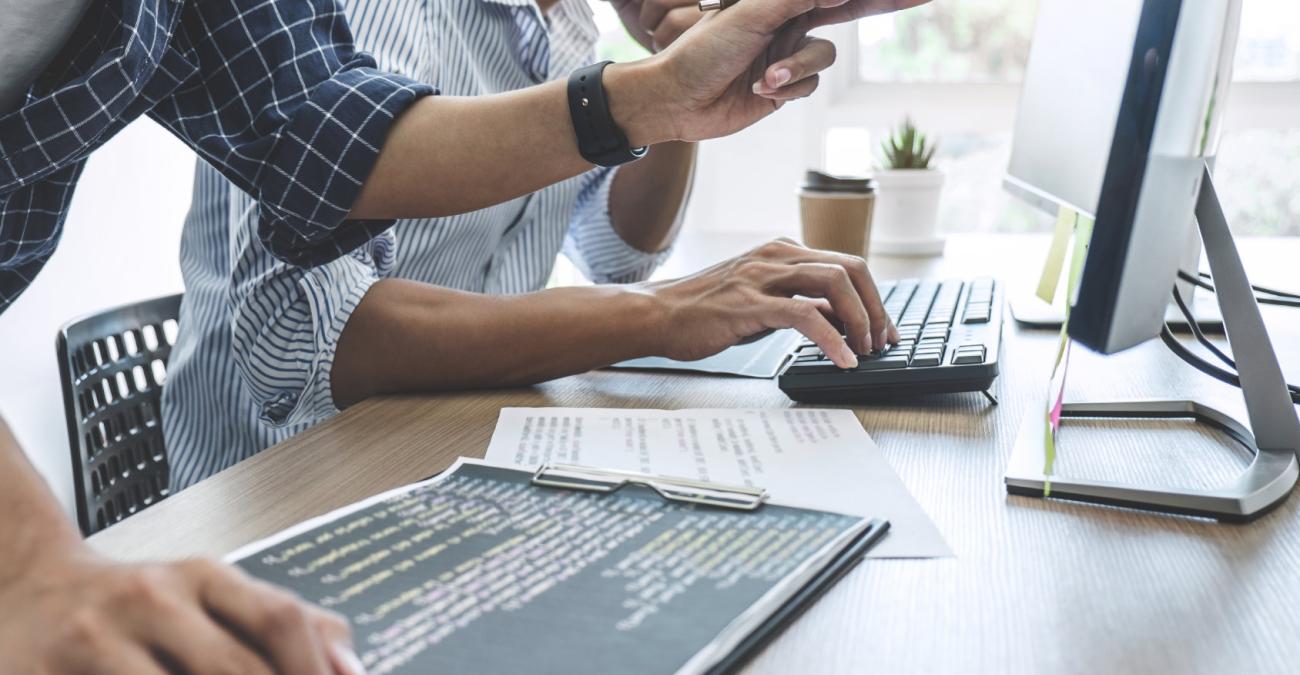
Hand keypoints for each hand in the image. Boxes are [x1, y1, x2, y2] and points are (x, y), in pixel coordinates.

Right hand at [0, 548, 363, 674]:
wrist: (26, 589)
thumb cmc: (133, 605)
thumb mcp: (208, 597)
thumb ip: (277, 625)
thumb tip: (348, 662)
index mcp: (201, 577)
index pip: (279, 618)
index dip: (314, 671)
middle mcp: (151, 598)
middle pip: (236, 670)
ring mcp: (96, 638)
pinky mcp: (46, 674)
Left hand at [607, 0, 930, 144]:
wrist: (674, 101)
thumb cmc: (701, 52)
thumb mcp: (748, 16)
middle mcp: (788, 19)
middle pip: (847, 10)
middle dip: (881, 4)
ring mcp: (787, 53)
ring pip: (823, 59)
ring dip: (797, 70)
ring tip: (763, 80)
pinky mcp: (783, 87)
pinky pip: (809, 85)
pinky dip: (788, 89)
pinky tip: (759, 91)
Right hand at [641, 238, 898, 367]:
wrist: (657, 315)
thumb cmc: (703, 311)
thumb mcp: (759, 300)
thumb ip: (798, 302)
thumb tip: (838, 320)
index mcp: (781, 253)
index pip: (846, 264)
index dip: (873, 298)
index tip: (882, 329)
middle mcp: (776, 257)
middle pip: (851, 267)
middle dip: (876, 307)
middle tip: (882, 341)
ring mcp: (763, 278)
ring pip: (835, 283)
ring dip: (860, 319)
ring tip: (864, 350)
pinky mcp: (750, 304)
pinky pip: (806, 316)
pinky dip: (832, 339)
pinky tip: (841, 360)